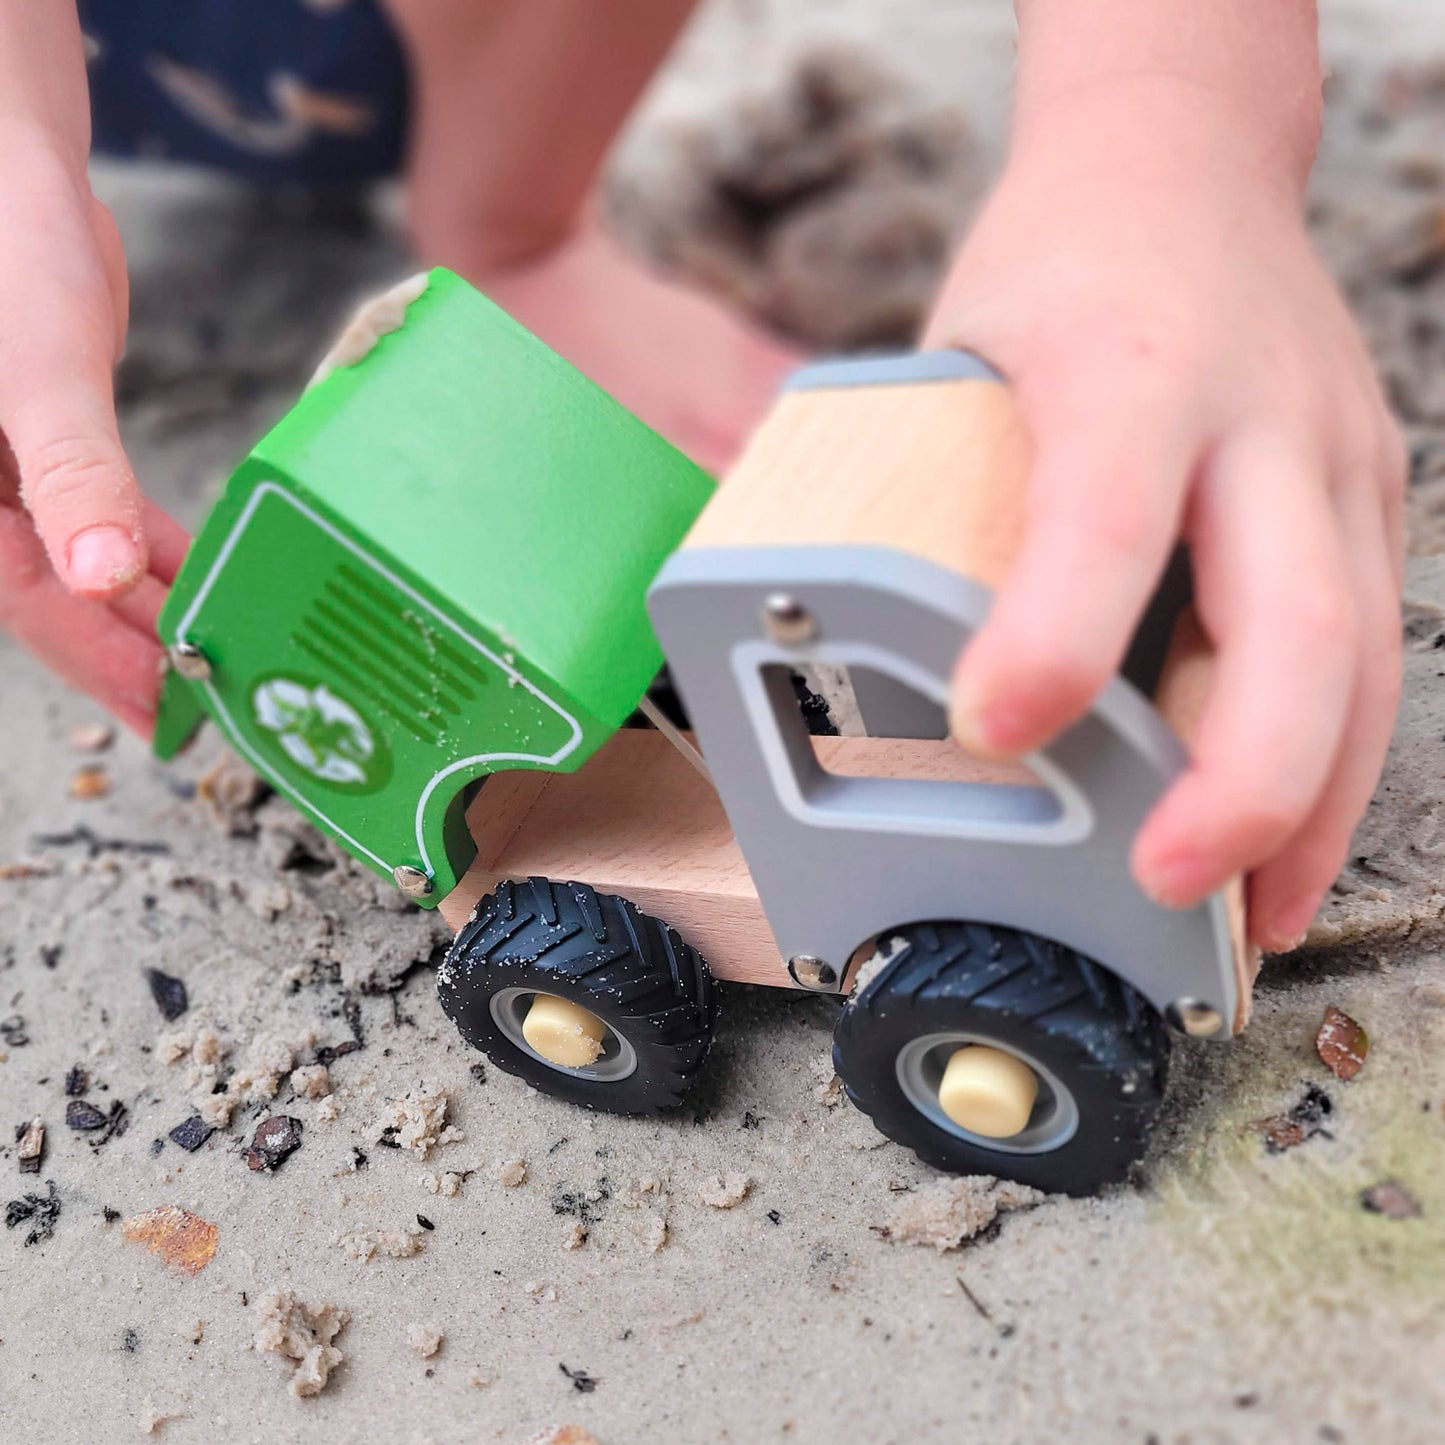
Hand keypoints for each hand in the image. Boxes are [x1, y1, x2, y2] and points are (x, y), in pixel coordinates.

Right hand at [0, 132, 186, 734]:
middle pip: (54, 596)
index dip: (98, 663)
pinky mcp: (50, 443)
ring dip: (148, 603)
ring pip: (80, 563)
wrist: (11, 161)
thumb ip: (72, 474)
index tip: (165, 716)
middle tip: (211, 702)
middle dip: (131, 648)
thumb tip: (96, 580)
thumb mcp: (38, 370)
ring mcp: (5, 471)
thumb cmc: (8, 247)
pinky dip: (146, 547)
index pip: (24, 602)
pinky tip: (197, 578)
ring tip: (217, 651)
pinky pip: (100, 514)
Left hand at [925, 84, 1403, 951]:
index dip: (1054, 638)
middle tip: (1168, 886)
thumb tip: (861, 662)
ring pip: (1359, 662)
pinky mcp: (1365, 495)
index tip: (993, 730)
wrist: (1179, 168)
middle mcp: (1258, 416)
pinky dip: (1331, 762)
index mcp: (1130, 367)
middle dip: (1241, 779)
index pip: (1103, 518)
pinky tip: (1285, 837)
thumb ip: (934, 496)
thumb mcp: (960, 354)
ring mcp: (1333, 457)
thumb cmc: (1057, 270)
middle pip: (1295, 622)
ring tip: (1246, 920)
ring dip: (1309, 810)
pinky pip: (1366, 650)